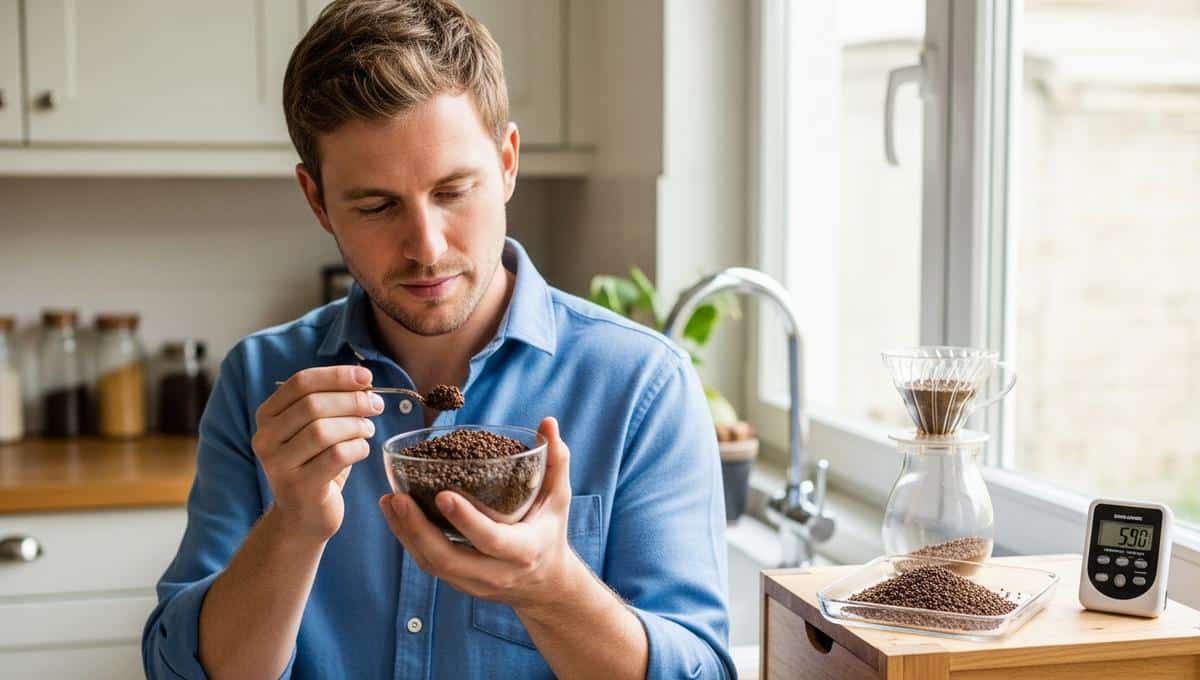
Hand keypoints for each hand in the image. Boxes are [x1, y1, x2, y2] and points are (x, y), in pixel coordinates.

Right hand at [253, 365, 383, 542]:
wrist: (303, 517)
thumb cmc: (316, 465)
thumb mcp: (317, 429)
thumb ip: (332, 403)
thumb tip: (363, 379)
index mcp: (267, 416)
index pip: (300, 383)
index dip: (336, 376)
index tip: (366, 377)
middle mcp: (265, 439)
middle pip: (312, 405)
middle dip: (352, 400)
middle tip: (376, 405)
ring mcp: (278, 465)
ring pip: (323, 431)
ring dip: (355, 425)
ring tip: (368, 429)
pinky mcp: (299, 487)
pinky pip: (336, 456)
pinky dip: (358, 447)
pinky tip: (362, 449)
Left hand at [378, 417, 580, 611]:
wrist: (544, 584)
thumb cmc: (550, 531)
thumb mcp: (558, 498)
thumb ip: (556, 461)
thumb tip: (548, 422)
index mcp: (523, 550)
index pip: (491, 539)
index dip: (466, 520)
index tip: (443, 495)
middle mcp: (495, 573)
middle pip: (448, 559)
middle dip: (418, 530)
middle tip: (398, 497)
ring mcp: (474, 583)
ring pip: (432, 564)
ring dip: (406, 534)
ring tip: (390, 501)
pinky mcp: (458, 583)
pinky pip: (428, 564)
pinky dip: (408, 540)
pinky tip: (395, 514)